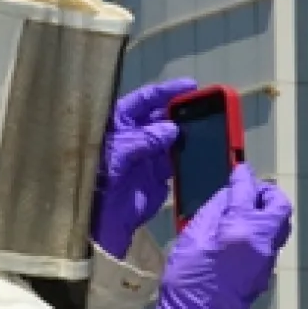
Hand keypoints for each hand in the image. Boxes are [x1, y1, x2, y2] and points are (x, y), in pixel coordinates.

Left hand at [93, 77, 197, 258]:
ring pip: (172, 138)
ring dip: (189, 133)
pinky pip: (177, 160)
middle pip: (161, 117)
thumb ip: (146, 138)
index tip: (191, 86)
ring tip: (209, 127)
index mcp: (117, 123)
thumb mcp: (118, 154)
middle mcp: (134, 135)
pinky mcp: (158, 175)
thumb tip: (172, 128)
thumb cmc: (98, 181)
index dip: (167, 91)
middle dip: (182, 112)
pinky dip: (189, 155)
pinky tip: (203, 150)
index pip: (144, 100)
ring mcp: (147, 155)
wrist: (101, 222)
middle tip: (206, 107)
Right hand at [155, 163, 293, 308]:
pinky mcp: (266, 271)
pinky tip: (244, 232)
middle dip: (268, 193)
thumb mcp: (193, 235)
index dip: (243, 177)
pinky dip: (263, 229)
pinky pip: (272, 241)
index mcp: (240, 228)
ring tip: (247, 209)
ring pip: (280, 225)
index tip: (240, 171)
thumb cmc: (188, 277)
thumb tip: (230, 194)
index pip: (248, 191)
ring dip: (268, 212)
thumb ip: (215, 209)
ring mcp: (268, 258)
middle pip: (279, 206)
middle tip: (251, 190)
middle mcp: (262, 240)